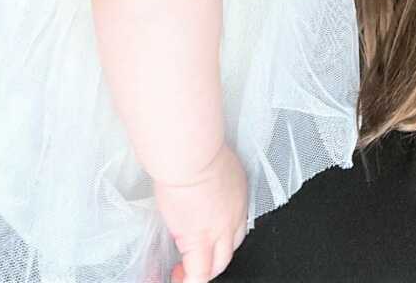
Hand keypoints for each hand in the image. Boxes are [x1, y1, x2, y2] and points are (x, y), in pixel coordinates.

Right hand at [155, 143, 248, 282]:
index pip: (237, 223)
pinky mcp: (199, 240)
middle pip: (231, 246)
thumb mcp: (211, 160)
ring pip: (218, 264)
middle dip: (216, 256)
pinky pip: (198, 274)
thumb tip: (194, 178)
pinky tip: (178, 277)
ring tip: (184, 273)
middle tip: (199, 258)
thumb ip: (208, 175)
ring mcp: (219, 230)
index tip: (211, 236)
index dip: (224, 235)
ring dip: (204, 271)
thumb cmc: (195, 146)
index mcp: (237, 191)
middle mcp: (234, 213)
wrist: (191, 153)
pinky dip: (189, 280)